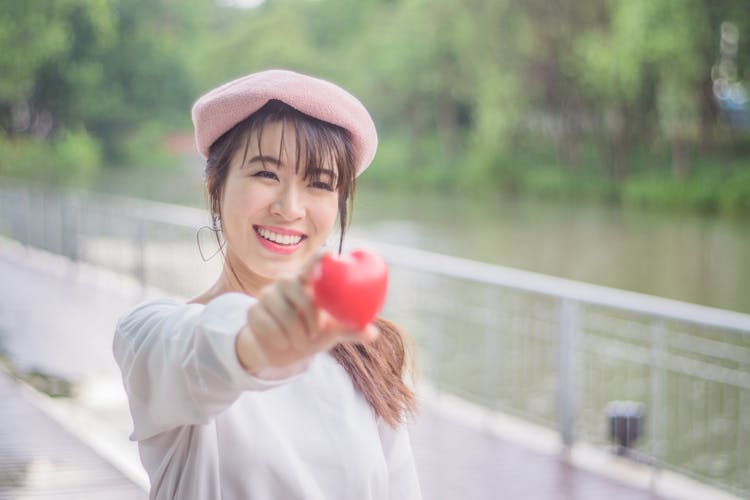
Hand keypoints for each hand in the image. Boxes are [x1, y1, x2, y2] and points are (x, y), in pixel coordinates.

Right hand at [235, 258, 378, 377]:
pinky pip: (270, 328)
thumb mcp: (330, 333)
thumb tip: (373, 334)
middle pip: (299, 293)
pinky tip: (282, 342)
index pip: (313, 265)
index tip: (329, 253)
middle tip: (314, 333)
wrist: (279, 350)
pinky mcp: (252, 311)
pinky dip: (281, 341)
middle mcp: (286, 283)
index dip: (319, 258)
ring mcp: (267, 295)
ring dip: (296, 335)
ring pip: (285, 316)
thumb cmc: (309, 333)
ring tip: (300, 341)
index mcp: (307, 283)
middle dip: (310, 318)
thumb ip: (350, 330)